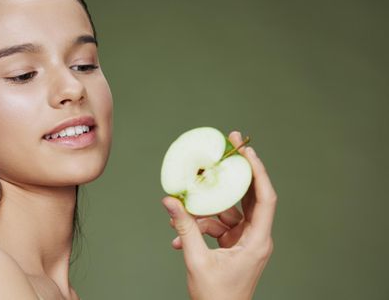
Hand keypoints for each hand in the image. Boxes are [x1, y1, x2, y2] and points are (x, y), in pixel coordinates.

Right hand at [162, 131, 276, 299]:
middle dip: (234, 176)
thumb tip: (170, 201)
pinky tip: (181, 240)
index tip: (246, 150)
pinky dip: (201, 229)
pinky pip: (218, 227)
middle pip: (248, 198)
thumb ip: (185, 228)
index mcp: (257, 241)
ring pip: (227, 213)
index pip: (265, 198)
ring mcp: (245, 241)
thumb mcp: (197, 260)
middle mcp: (256, 237)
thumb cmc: (217, 297)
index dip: (258, 172)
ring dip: (204, 213)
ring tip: (183, 217)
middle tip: (225, 150)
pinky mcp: (234, 245)